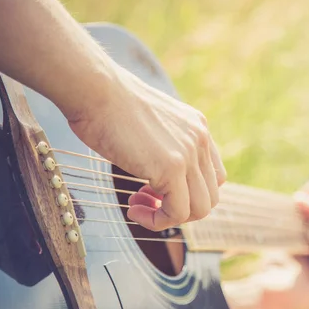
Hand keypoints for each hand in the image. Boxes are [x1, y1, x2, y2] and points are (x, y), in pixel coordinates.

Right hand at [67, 64, 225, 230]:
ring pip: (200, 209)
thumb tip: (155, 172)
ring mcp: (189, 154)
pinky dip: (157, 220)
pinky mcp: (171, 168)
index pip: (213, 175)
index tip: (155, 188)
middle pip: (210, 195)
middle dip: (179, 207)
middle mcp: (200, 139)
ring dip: (169, 217)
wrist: (94, 88)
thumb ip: (163, 145)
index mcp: (197, 127)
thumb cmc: (107, 104)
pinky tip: (133, 209)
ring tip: (138, 206)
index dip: (187, 191)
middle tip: (144, 199)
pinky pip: (178, 213)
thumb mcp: (149, 124)